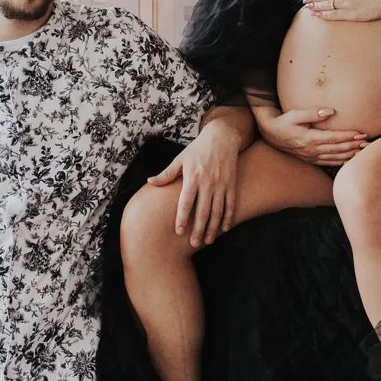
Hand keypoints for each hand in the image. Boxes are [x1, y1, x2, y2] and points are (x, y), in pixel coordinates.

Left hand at [153, 117, 241, 247]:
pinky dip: (228, 218)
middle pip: (202, 211)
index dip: (182, 218)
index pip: (186, 202)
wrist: (222, 137)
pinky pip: (231, 204)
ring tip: (207, 241)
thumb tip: (149, 182)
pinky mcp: (231, 184)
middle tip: (193, 244)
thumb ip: (166, 174)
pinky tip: (224, 229)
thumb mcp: (180, 159)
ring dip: (213, 228)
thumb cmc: (198, 149)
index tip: (179, 231)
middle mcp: (208, 182)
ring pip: (217, 211)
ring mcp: (221, 184)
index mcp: (192, 177)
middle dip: (198, 229)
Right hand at [253, 101, 370, 169]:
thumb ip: (312, 113)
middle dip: (354, 146)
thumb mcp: (295, 114)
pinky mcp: (311, 159)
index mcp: (309, 139)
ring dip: (350, 154)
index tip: (361, 133)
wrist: (271, 134)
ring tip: (363, 150)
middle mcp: (312, 150)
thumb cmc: (284, 122)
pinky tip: (350, 159)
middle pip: (338, 150)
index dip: (349, 136)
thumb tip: (330, 111)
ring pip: (335, 158)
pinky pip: (329, 162)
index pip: (334, 138)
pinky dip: (341, 161)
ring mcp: (312, 157)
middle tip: (368, 142)